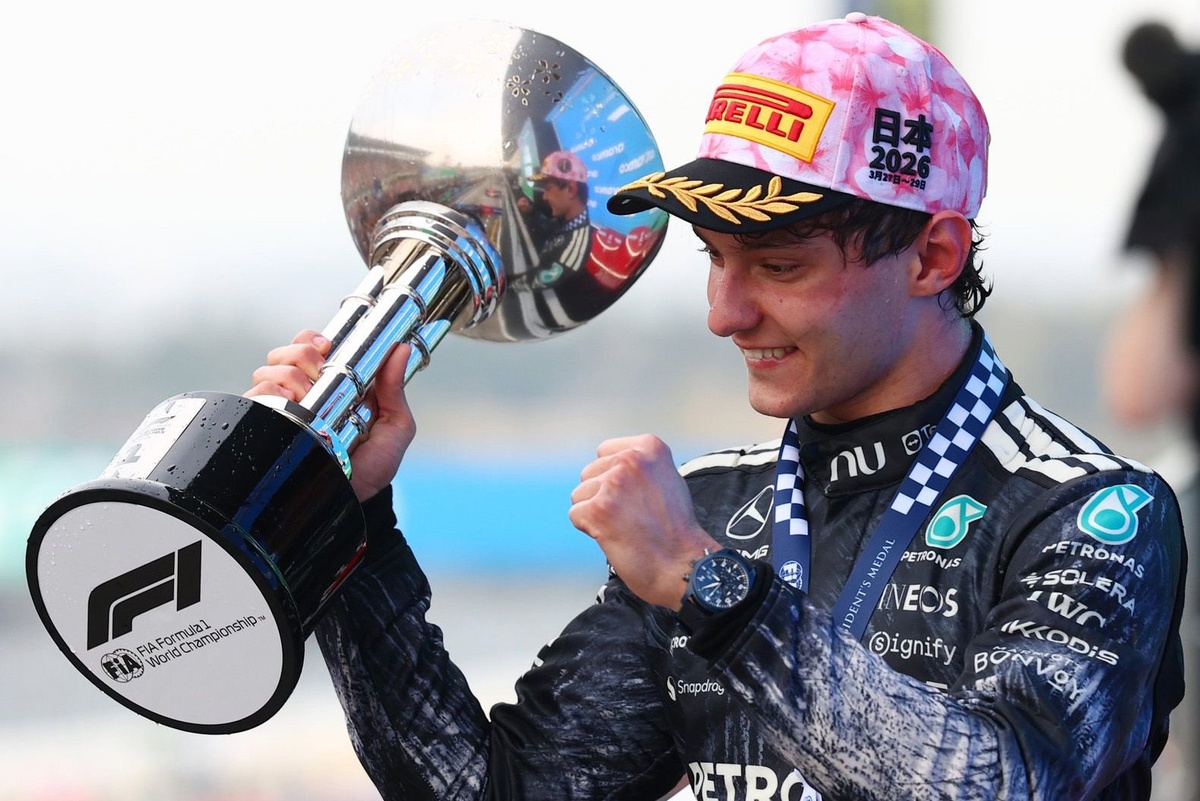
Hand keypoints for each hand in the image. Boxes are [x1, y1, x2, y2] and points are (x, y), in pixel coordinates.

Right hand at [245, 329, 415, 501]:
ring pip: (266, 372)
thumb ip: (396, 391)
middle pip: (283, 354)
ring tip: (306, 396)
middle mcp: (301, 396)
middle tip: (317, 371)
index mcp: (330, 387)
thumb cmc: (370, 469)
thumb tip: (401, 350)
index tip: (327, 346)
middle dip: (300, 353)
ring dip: (287, 375)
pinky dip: (269, 394)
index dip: (312, 339)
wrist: (348, 503)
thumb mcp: (394, 428)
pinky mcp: (264, 428)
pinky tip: (289, 406)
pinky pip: (254, 398)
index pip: (309, 348)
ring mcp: (280, 412)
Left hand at [568, 435, 718, 608]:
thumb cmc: (676, 529)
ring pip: (580, 495)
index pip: (604, 451)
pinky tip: (615, 536)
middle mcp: (630, 460)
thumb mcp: (667, 479)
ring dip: (596, 514)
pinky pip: (576, 515)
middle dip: (602, 495)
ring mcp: (613, 484)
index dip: (612, 477)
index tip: (634, 496)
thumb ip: (639, 467)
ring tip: (625, 526)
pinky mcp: (598, 509)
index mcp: (650, 447)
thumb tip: (612, 465)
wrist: (683, 564)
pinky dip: (590, 530)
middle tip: (632, 516)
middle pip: (589, 473)